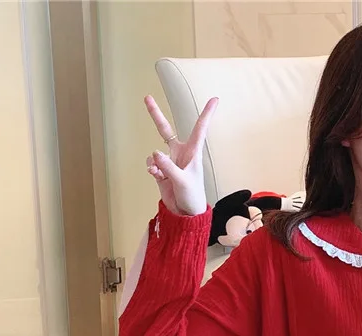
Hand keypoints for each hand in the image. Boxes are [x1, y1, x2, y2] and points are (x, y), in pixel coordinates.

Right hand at [144, 95, 217, 215]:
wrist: (186, 212)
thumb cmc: (193, 196)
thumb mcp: (183, 181)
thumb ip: (168, 167)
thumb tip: (154, 152)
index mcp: (193, 153)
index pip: (200, 129)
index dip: (207, 114)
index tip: (215, 99)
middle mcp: (180, 153)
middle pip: (164, 129)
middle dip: (155, 114)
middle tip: (147, 97)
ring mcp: (169, 161)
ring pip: (155, 152)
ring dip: (154, 162)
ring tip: (159, 173)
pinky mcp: (161, 170)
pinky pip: (151, 163)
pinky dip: (152, 168)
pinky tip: (156, 175)